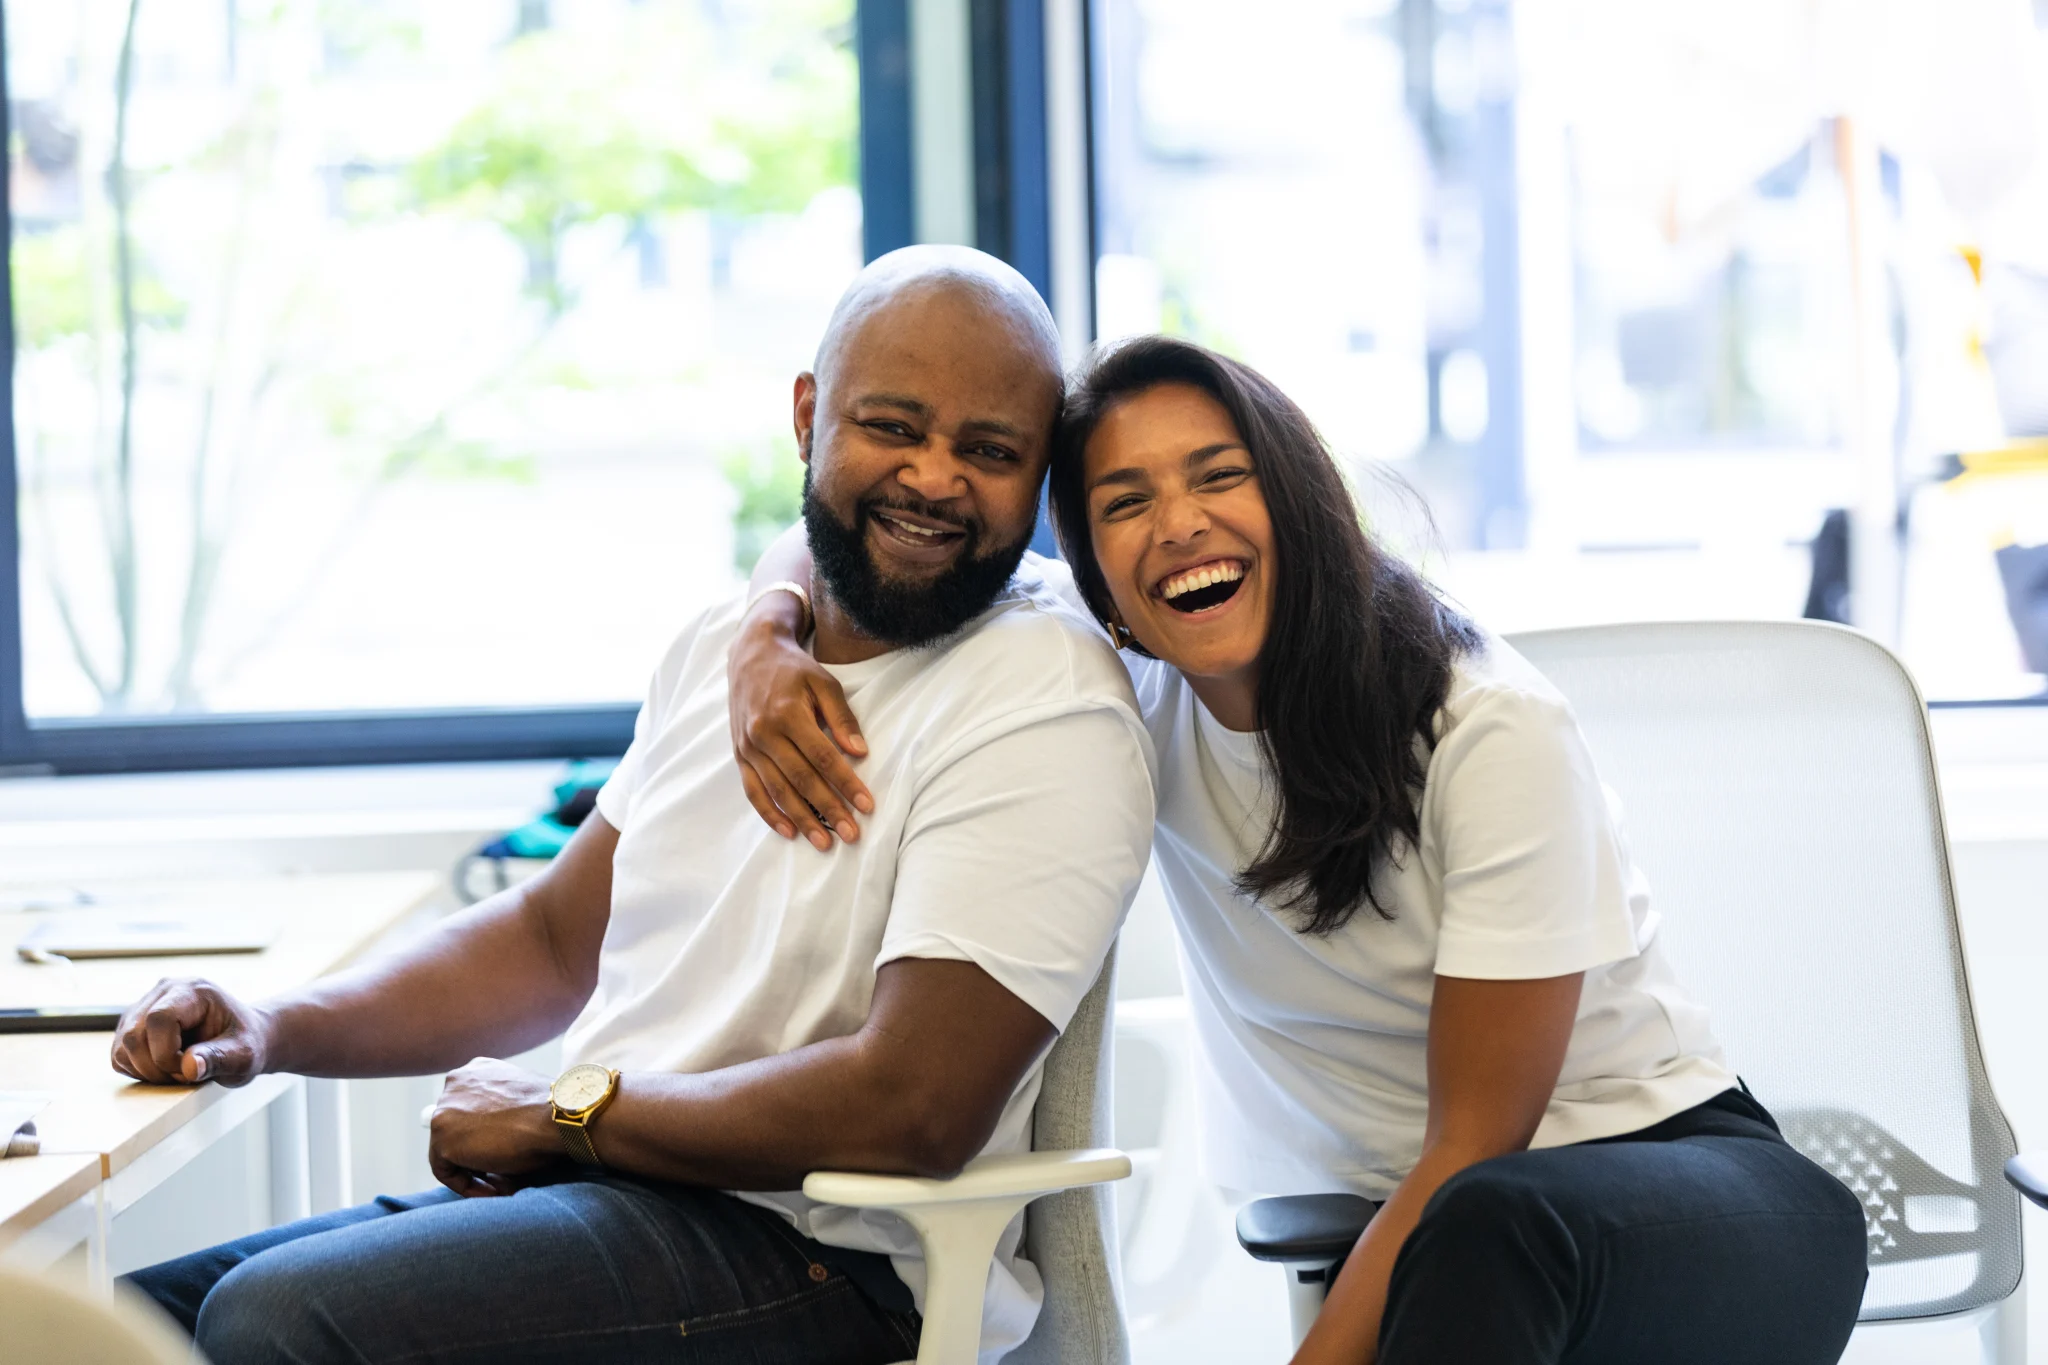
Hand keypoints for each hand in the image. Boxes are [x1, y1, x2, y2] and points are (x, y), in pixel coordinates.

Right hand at [111, 978, 273, 1086]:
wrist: (241, 1040)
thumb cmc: (246, 1043)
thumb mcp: (245, 1055)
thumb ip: (221, 1058)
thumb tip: (190, 1067)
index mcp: (193, 990)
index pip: (159, 1018)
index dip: (167, 1053)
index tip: (189, 1070)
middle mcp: (163, 991)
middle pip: (135, 1035)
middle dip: (157, 1067)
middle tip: (186, 1075)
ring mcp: (143, 1007)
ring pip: (122, 1048)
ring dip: (147, 1071)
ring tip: (179, 1072)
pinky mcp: (132, 1026)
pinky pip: (119, 1056)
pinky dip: (138, 1071)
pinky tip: (165, 1069)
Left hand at [428, 1058, 561, 1197]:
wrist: (558, 1117)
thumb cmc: (551, 1112)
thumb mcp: (521, 1100)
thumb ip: (501, 1109)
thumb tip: (497, 1139)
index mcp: (477, 1070)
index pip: (467, 1109)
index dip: (484, 1137)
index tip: (503, 1153)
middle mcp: (455, 1082)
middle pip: (455, 1128)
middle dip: (476, 1152)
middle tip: (502, 1172)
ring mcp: (444, 1109)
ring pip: (448, 1149)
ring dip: (474, 1169)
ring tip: (503, 1184)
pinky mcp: (442, 1138)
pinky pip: (446, 1171)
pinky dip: (468, 1185)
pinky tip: (496, 1189)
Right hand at [728, 604, 873, 849]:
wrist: (751, 655)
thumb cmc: (794, 670)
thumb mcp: (824, 683)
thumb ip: (842, 718)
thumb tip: (860, 753)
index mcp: (787, 714)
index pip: (824, 757)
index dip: (846, 784)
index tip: (867, 806)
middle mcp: (763, 733)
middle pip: (801, 780)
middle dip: (828, 810)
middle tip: (851, 834)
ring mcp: (748, 747)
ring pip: (777, 791)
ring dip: (802, 819)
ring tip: (824, 842)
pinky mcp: (739, 755)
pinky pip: (753, 791)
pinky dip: (769, 814)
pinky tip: (789, 831)